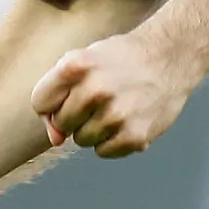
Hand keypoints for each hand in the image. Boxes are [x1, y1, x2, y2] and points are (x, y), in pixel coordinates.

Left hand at [29, 30, 197, 158]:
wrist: (169, 57)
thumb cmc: (120, 59)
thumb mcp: (83, 60)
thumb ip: (59, 95)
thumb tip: (55, 140)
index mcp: (75, 66)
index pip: (40, 103)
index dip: (51, 103)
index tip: (68, 96)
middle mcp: (93, 90)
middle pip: (61, 124)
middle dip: (74, 115)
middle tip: (97, 99)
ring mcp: (115, 115)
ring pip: (81, 140)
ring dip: (94, 128)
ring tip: (114, 107)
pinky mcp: (134, 136)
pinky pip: (104, 151)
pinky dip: (112, 140)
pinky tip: (126, 119)